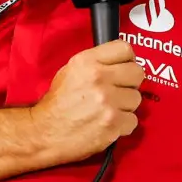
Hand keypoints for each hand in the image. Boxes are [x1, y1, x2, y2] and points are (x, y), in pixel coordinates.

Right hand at [33, 40, 144, 162]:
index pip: (125, 49)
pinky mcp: (113, 124)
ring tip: (109, 110)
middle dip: (130, 83)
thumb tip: (120, 62)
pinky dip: (123, 125)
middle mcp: (99, 78)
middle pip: (137, 73)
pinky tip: (109, 123)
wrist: (45, 132)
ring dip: (126, 106)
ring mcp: (108, 102)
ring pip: (136, 98)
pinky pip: (133, 121)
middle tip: (118, 91)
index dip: (127, 60)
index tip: (123, 69)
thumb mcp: (71, 71)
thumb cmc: (58, 103)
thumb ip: (96, 62)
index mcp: (87, 62)